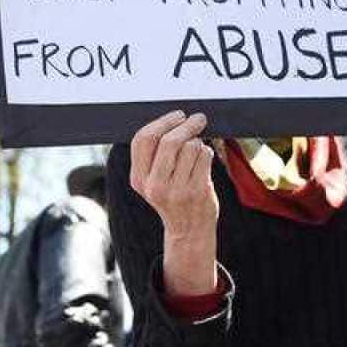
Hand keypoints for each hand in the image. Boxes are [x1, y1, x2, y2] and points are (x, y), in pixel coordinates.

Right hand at [130, 111, 217, 241]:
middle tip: (198, 119)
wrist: (189, 230)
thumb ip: (155, 155)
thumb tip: (174, 118)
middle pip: (169, 140)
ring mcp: (176, 190)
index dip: (162, 121)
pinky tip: (204, 163)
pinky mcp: (197, 191)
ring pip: (191, 146)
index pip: (143, 139)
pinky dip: (207, 153)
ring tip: (197, 153)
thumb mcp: (153, 180)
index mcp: (139, 179)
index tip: (178, 116)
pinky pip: (205, 156)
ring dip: (198, 142)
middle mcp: (154, 186)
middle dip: (187, 124)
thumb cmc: (173, 197)